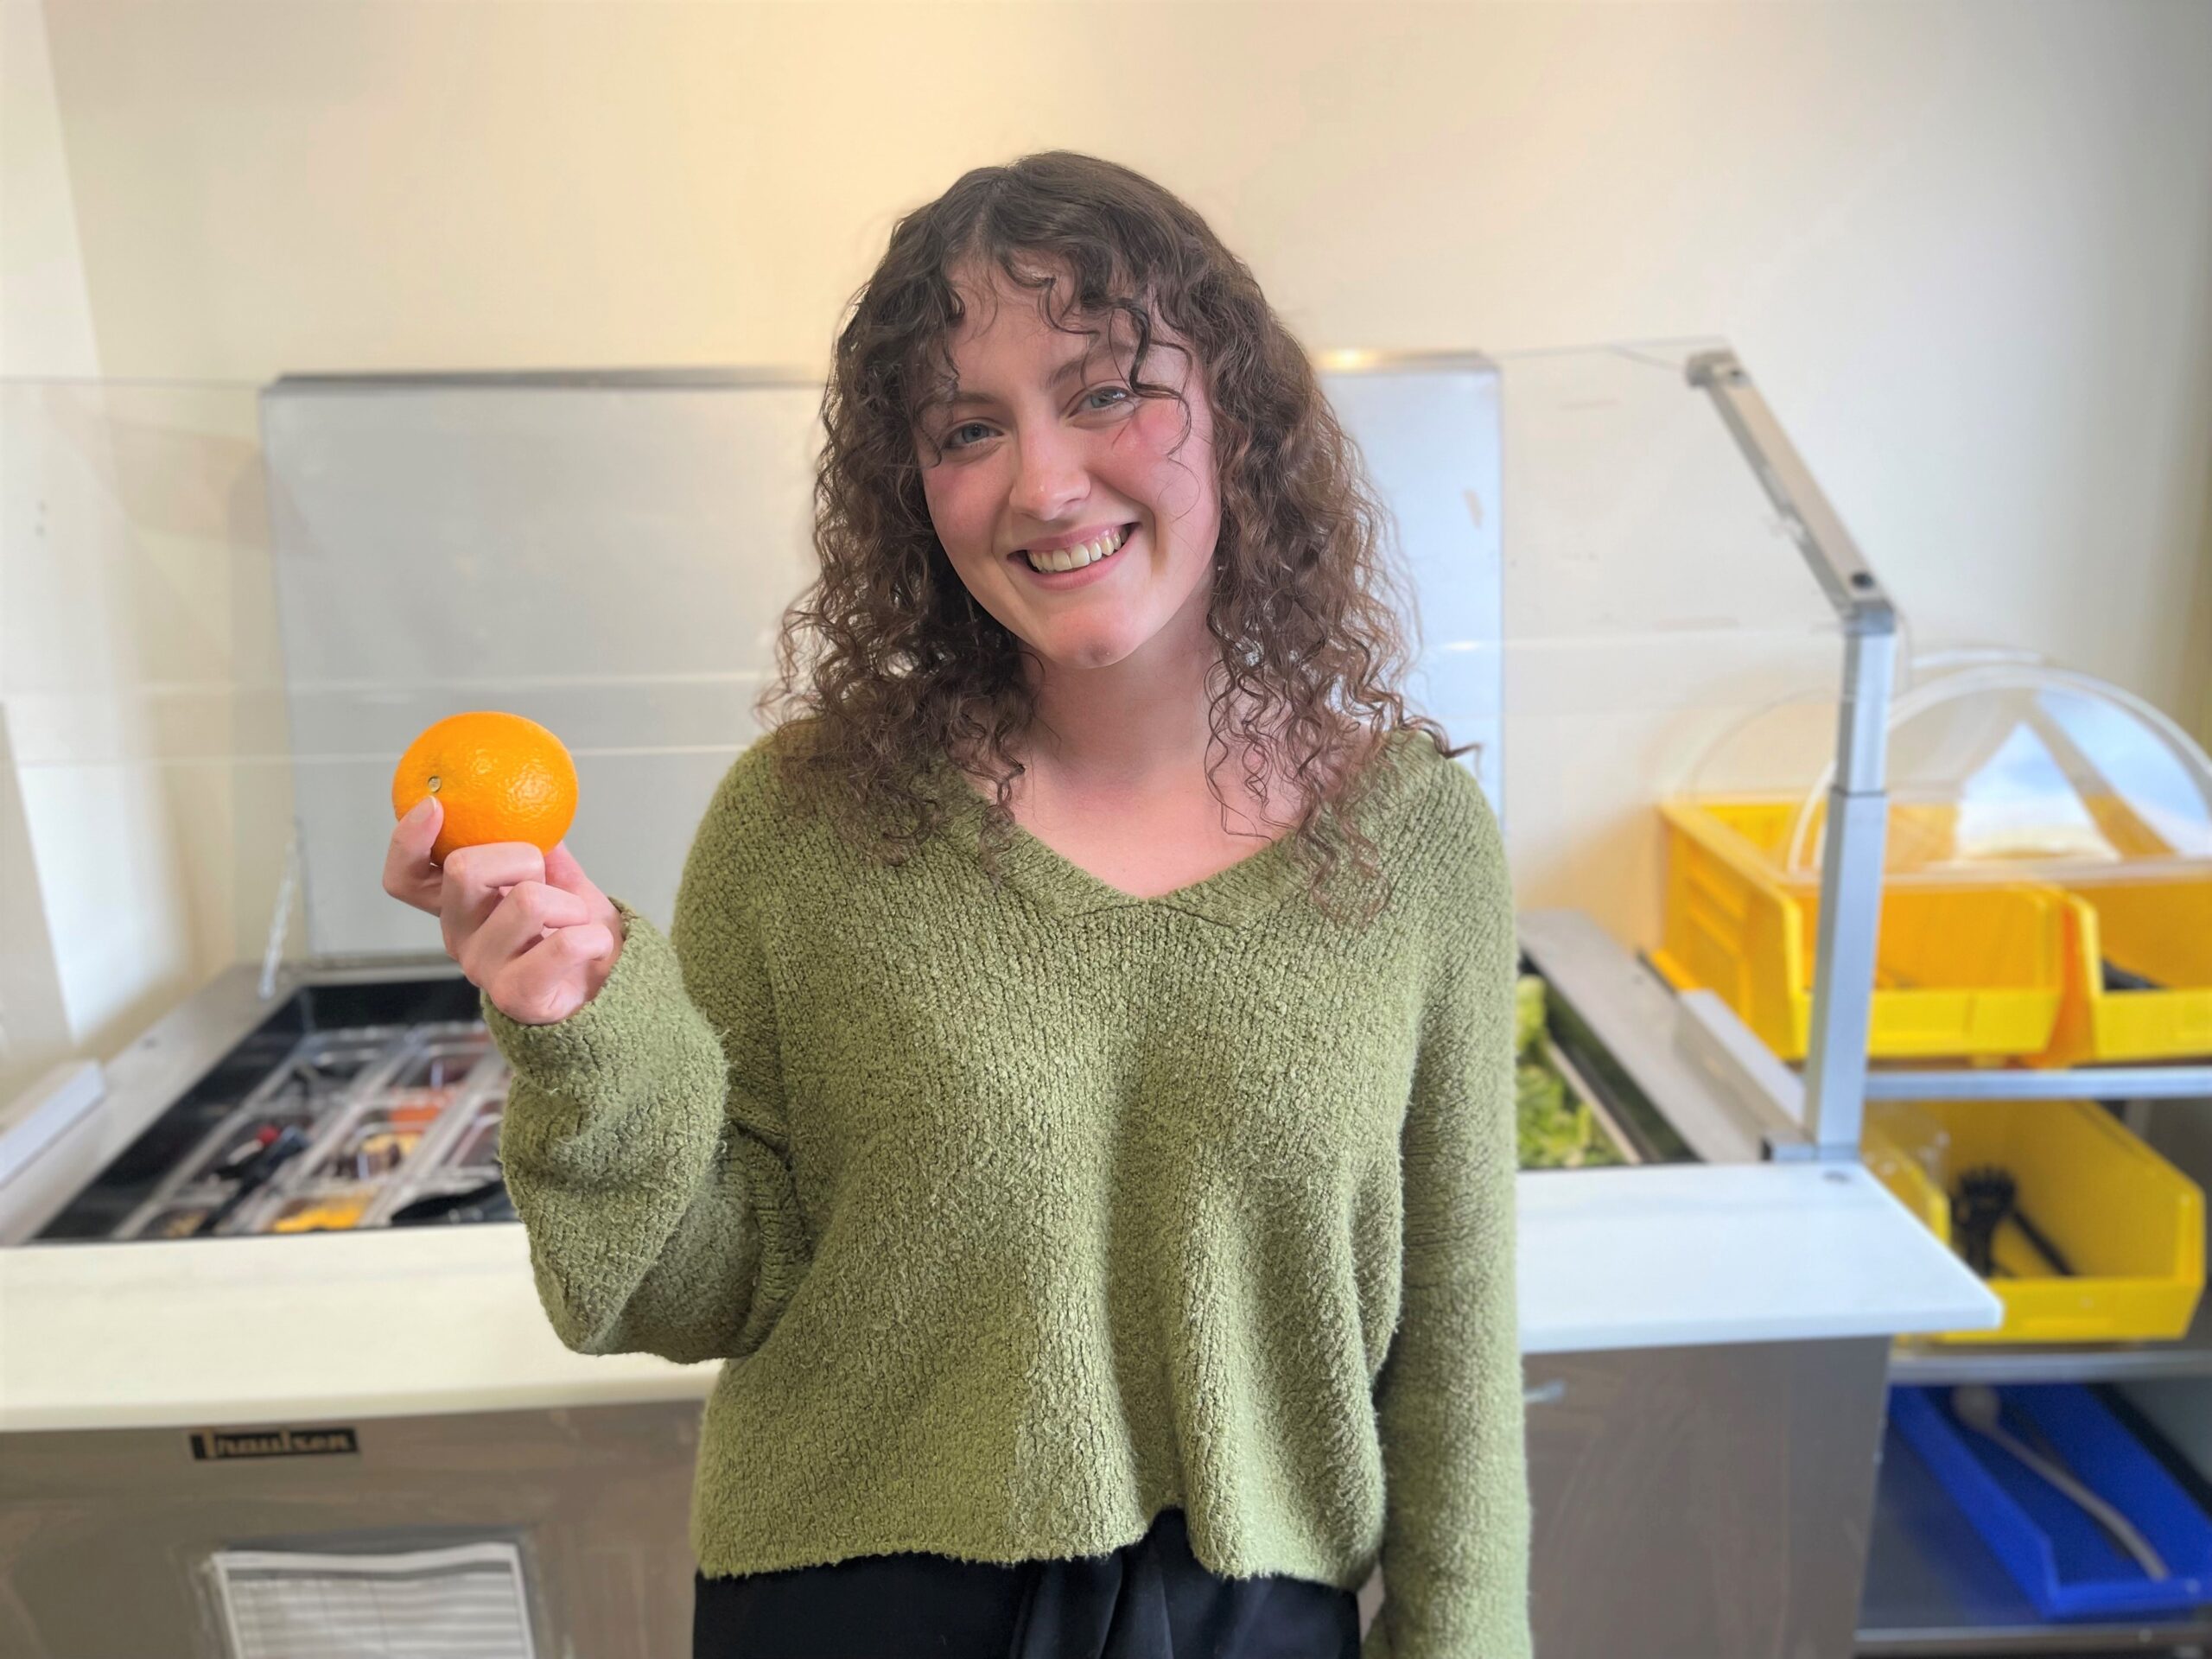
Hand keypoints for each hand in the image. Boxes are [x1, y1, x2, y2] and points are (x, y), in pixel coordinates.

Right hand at [382, 794, 626, 1025]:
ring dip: (569, 904)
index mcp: (458, 905)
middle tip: (546, 881)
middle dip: (523, 858)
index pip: (406, 878)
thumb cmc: (576, 930)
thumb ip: (540, 849)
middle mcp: (459, 936)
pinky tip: (593, 944)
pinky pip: (561, 944)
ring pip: (526, 900)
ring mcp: (483, 968)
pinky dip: (591, 936)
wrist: (608, 986)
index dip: (407, 841)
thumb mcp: (557, 880)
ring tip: (576, 922)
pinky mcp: (516, 996)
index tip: (434, 806)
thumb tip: (536, 814)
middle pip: (464, 869)